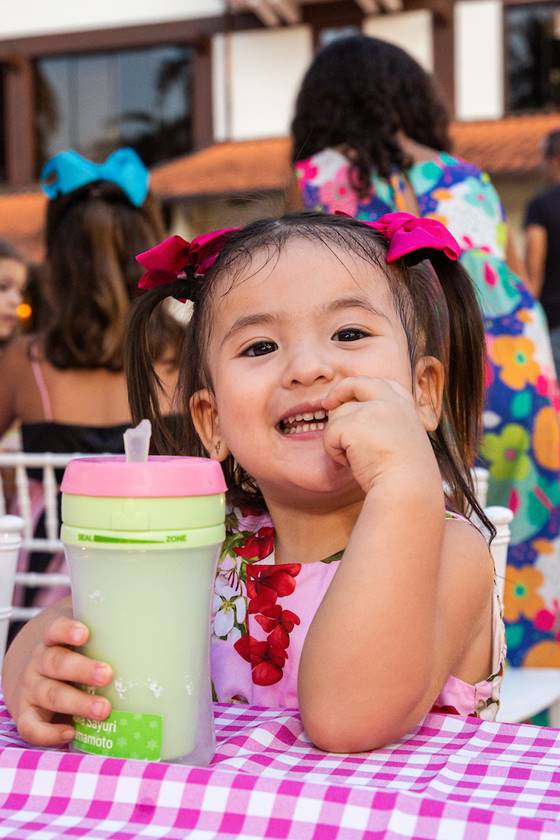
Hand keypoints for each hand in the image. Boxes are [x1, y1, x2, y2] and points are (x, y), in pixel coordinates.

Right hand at [12, 616, 111, 746]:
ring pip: (50, 694)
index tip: (85, 634)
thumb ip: (104, 628)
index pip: (55, 629)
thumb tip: (145, 623)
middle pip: (57, 663)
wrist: (28, 671)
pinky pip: (31, 727)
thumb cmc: (68, 651)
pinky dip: (48, 733)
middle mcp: (39, 662)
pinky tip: (70, 733)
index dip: (67, 631)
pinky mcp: (26, 714)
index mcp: (52, 639)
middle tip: (107, 675)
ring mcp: (31, 689)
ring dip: (77, 703)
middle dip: (83, 670)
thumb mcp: (81, 634)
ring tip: (104, 709)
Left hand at [322, 376, 435, 493]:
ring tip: (355, 458)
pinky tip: (351, 463)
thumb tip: (357, 422)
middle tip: (327, 404)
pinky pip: (330, 433)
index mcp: (406, 408)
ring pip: (338, 415)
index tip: (351, 396)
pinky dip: (334, 451)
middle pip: (357, 383)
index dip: (364, 387)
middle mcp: (391, 402)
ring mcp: (372, 409)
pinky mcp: (354, 423)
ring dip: (339, 437)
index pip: (384, 384)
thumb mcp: (404, 443)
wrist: (407, 488)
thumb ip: (388, 426)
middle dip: (339, 391)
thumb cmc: (407, 478)